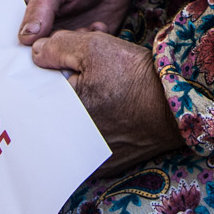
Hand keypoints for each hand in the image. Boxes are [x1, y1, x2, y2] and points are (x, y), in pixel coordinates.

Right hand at [18, 0, 151, 43]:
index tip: (33, 53)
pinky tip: (100, 26)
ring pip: (65, 59)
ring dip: (76, 49)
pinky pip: (89, 56)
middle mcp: (48, 30)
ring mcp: (70, 37)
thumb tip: (25, 37)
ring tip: (86, 28)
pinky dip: (94, 47)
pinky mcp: (91, 42)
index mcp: (31, 14)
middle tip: (65, 43)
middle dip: (52, 56)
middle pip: (42, 56)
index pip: (20, 41)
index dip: (24, 51)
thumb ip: (40, 7)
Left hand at [29, 28, 183, 173]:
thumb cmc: (137, 76)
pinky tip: (107, 111)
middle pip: (52, 109)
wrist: (177, 106)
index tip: (60, 61)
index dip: (48, 70)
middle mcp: (69, 142)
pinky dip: (90, 128)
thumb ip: (58, 47)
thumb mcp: (95, 47)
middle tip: (84, 74)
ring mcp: (86, 158)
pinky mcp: (103, 165)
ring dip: (76, 108)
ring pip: (68, 127)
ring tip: (99, 90)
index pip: (37, 90)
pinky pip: (85, 144)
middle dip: (62, 88)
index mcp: (61, 112)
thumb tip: (36, 53)